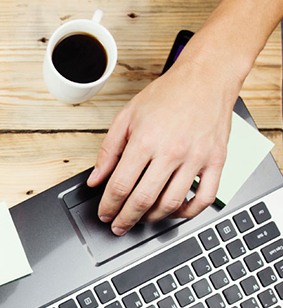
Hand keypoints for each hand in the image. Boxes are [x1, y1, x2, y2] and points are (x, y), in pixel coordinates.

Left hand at [87, 60, 236, 234]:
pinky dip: (188, 212)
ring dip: (152, 218)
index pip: (120, 186)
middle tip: (118, 226)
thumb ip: (108, 151)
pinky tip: (174, 212)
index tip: (104, 214)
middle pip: (143, 200)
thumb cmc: (167, 95)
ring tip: (141, 219)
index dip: (108, 206)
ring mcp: (196, 158)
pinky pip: (204, 198)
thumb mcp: (126, 117)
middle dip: (125, 219)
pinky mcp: (216, 161)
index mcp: (145, 140)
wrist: (206, 78)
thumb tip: (95, 179)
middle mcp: (171, 152)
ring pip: (172, 203)